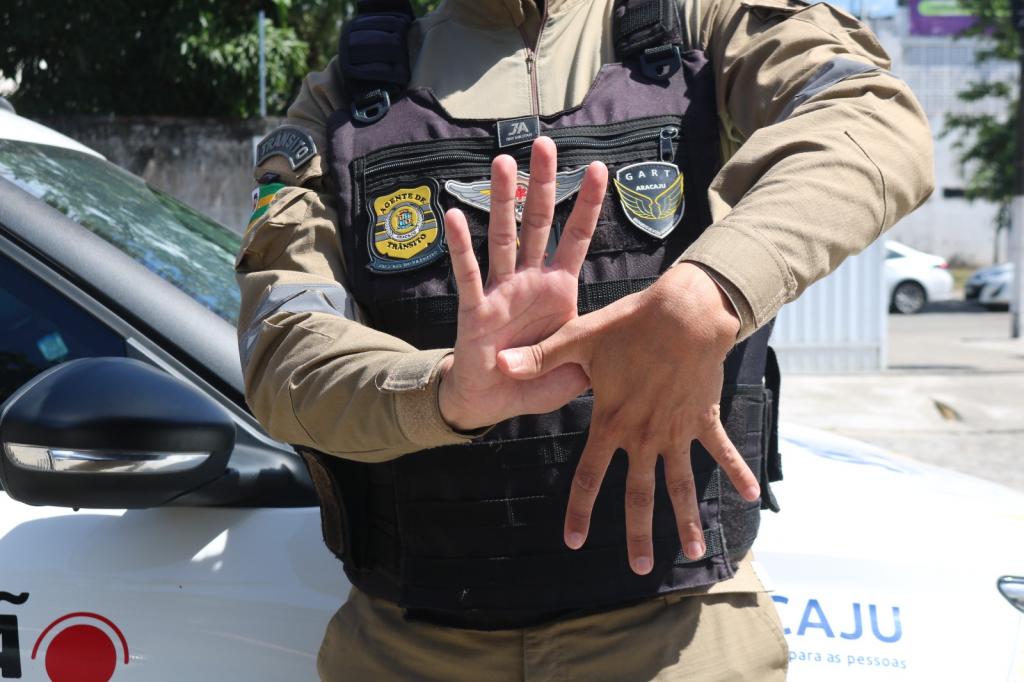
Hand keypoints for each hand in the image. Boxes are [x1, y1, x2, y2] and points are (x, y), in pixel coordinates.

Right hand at [438, 137, 608, 430]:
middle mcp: (529, 280)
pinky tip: (453, 215)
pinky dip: (461, 246)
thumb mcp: (578, 368)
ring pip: (503, 237)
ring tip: (503, 162)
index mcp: (558, 289)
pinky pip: (468, 273)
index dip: (588, 205)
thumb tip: (632, 348)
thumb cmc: (533, 380)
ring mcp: (501, 290)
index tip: (601, 168)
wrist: (490, 402)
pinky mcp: (476, 309)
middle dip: (542, 183)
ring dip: (502, 200)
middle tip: (544, 143)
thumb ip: (599, 351)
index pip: (576, 238)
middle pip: (537, 222)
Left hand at [496, 263, 760, 574]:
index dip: (581, 510)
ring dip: (685, 518)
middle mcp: (645, 435)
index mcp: (612, 422)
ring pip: (681, 483)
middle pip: (640, 494)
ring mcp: (677, 429)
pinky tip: (753, 495)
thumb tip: (497, 365)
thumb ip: (540, 357)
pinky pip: (722, 450)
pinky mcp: (703, 416)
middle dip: (638, 534)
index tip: (574, 541)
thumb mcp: (579, 339)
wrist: (685, 311)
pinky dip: (737, 471)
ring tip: (692, 552)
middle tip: (639, 568)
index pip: (590, 475)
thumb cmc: (630, 324)